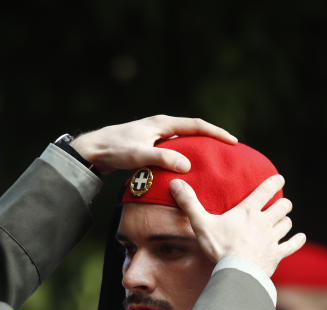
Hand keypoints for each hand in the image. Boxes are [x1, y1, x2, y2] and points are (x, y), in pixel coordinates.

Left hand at [69, 115, 236, 173]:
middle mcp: (161, 126)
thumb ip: (163, 159)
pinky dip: (185, 156)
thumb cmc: (115, 149)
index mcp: (163, 123)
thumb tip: (187, 166)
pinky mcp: (150, 145)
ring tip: (213, 161)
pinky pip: (174, 149)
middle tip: (228, 151)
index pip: (196, 125)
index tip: (232, 141)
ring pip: (184, 141)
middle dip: (212, 139)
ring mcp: (156, 135)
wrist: (93, 150)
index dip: (216, 133)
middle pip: (193, 131)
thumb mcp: (140, 155)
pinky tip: (188, 169)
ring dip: (198, 149)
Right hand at [171, 174, 305, 275]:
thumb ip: (189, 203)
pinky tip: (300, 238)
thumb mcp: (201, 223)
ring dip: (286, 221)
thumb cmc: (218, 247)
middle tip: (282, 204)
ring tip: (284, 221)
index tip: (280, 178)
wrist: (236, 272)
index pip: (265, 191)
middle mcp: (264, 222)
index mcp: (248, 211)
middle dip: (283, 204)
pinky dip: (297, 241)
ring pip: (286, 224)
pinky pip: (291, 245)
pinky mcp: (276, 254)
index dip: (274, 182)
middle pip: (282, 207)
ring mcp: (272, 239)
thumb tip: (175, 183)